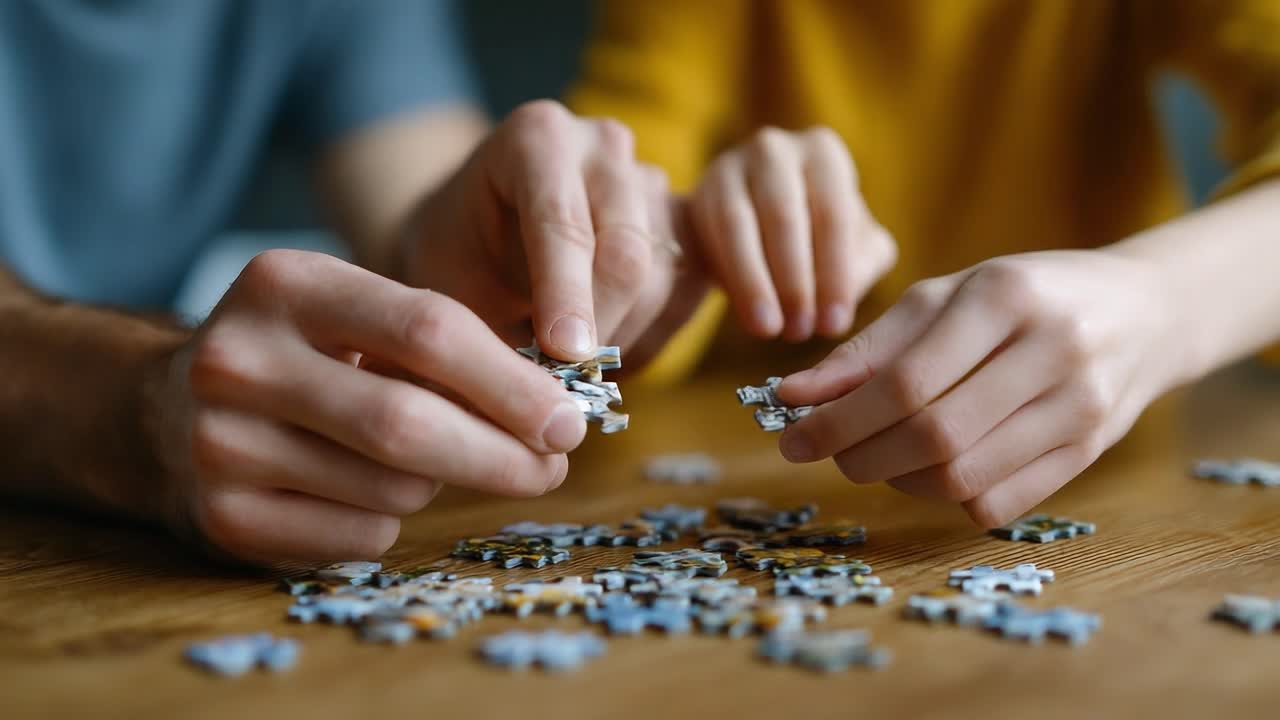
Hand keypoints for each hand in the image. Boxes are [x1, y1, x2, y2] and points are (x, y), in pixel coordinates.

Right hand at [147, 250, 586, 562]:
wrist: (165, 413)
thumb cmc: (304, 359)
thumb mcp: (353, 317)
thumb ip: (441, 347)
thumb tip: (554, 415)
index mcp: (286, 283)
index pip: (429, 330)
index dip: (512, 383)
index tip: (568, 419)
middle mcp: (239, 357)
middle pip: (408, 422)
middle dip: (502, 454)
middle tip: (553, 467)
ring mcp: (220, 442)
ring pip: (391, 488)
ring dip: (441, 485)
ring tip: (430, 465)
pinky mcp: (221, 516)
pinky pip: (358, 537)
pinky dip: (391, 525)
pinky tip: (370, 495)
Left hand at [404, 100, 666, 360]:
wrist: (482, 237)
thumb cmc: (460, 261)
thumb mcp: (452, 290)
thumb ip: (490, 329)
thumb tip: (535, 390)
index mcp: (537, 137)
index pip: (563, 221)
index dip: (566, 293)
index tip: (563, 354)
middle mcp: (603, 144)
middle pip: (627, 252)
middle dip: (600, 328)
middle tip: (565, 384)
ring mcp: (651, 178)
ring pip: (662, 280)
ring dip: (622, 341)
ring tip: (576, 373)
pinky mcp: (685, 221)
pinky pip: (687, 293)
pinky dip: (650, 339)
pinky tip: (608, 356)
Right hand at [687, 126, 895, 340]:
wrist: (759, 221)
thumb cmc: (818, 236)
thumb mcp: (855, 246)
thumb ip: (861, 265)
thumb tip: (841, 294)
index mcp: (824, 153)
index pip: (833, 215)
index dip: (834, 274)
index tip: (834, 325)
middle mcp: (776, 148)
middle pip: (784, 217)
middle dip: (793, 282)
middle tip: (800, 331)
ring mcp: (731, 165)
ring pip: (738, 225)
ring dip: (754, 283)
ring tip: (769, 330)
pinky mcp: (700, 191)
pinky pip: (710, 235)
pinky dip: (729, 277)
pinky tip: (745, 313)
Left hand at [775, 250, 1179, 524]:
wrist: (1142, 312)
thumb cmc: (1022, 297)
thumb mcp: (946, 297)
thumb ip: (869, 347)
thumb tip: (792, 396)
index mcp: (1005, 296)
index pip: (905, 381)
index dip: (838, 420)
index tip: (790, 438)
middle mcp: (1051, 350)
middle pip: (932, 436)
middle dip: (860, 455)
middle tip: (828, 452)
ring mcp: (1080, 407)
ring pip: (962, 478)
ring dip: (898, 480)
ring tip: (876, 456)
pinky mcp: (1091, 451)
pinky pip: (996, 504)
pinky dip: (945, 499)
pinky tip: (930, 470)